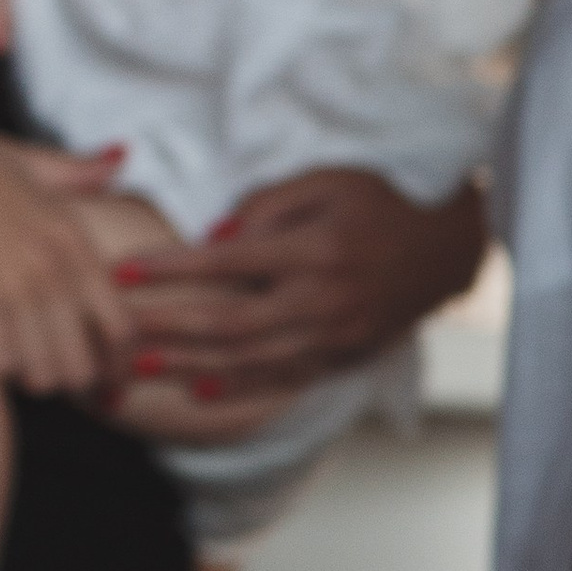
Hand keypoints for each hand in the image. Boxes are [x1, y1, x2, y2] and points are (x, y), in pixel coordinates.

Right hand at [0, 118, 129, 392]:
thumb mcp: (32, 163)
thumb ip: (77, 173)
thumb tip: (121, 156)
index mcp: (78, 245)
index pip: (123, 332)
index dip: (111, 365)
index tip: (96, 377)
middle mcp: (58, 268)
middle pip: (83, 366)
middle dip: (63, 377)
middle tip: (42, 372)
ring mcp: (20, 282)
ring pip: (43, 373)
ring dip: (25, 376)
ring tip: (10, 363)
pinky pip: (0, 362)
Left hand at [116, 169, 485, 401]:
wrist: (452, 249)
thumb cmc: (386, 203)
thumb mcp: (332, 179)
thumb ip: (273, 202)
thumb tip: (219, 234)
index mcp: (316, 250)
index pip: (227, 262)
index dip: (172, 268)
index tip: (125, 270)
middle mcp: (324, 301)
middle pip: (231, 324)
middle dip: (170, 329)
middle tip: (120, 333)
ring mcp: (336, 335)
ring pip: (253, 360)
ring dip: (193, 368)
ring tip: (144, 371)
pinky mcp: (345, 355)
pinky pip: (286, 378)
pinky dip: (243, 387)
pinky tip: (203, 391)